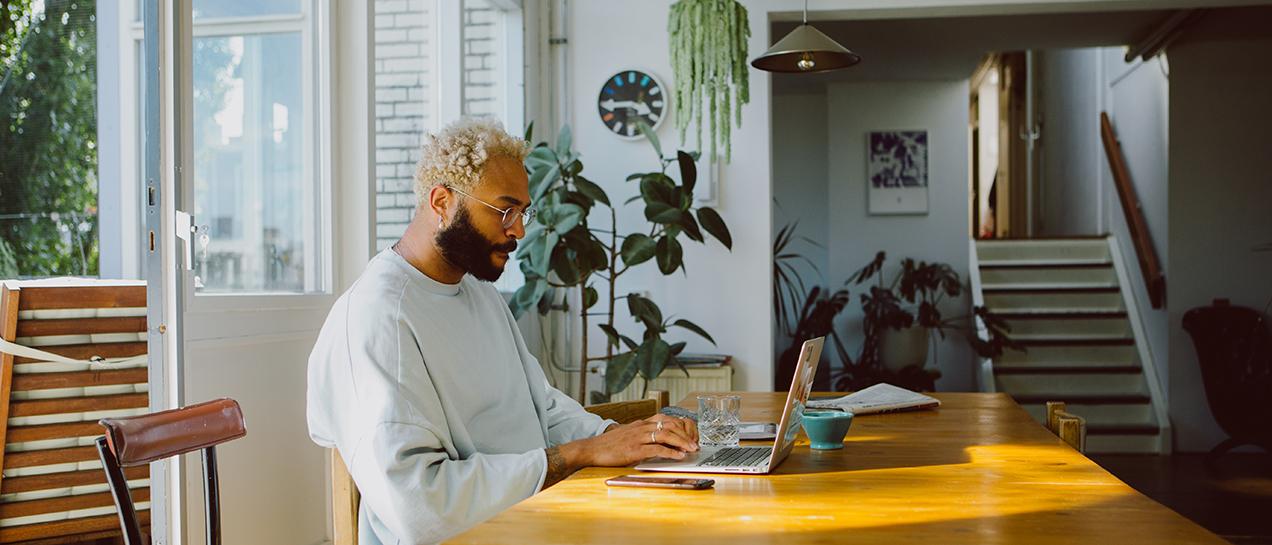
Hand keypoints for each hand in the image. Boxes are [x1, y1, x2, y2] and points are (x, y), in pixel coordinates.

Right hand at [564, 417, 698, 467]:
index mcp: (641, 423)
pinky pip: (656, 449)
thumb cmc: (609, 445)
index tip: (690, 434)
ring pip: (666, 435)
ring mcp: (638, 437)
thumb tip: (658, 443)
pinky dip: (670, 452)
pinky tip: (678, 456)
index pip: (667, 419)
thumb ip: (642, 436)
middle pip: (670, 425)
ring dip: (682, 442)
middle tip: (695, 443)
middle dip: (685, 434)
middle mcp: (641, 427)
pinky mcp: (634, 450)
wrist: (591, 449)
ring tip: (691, 449)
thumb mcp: (628, 435)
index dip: (681, 426)